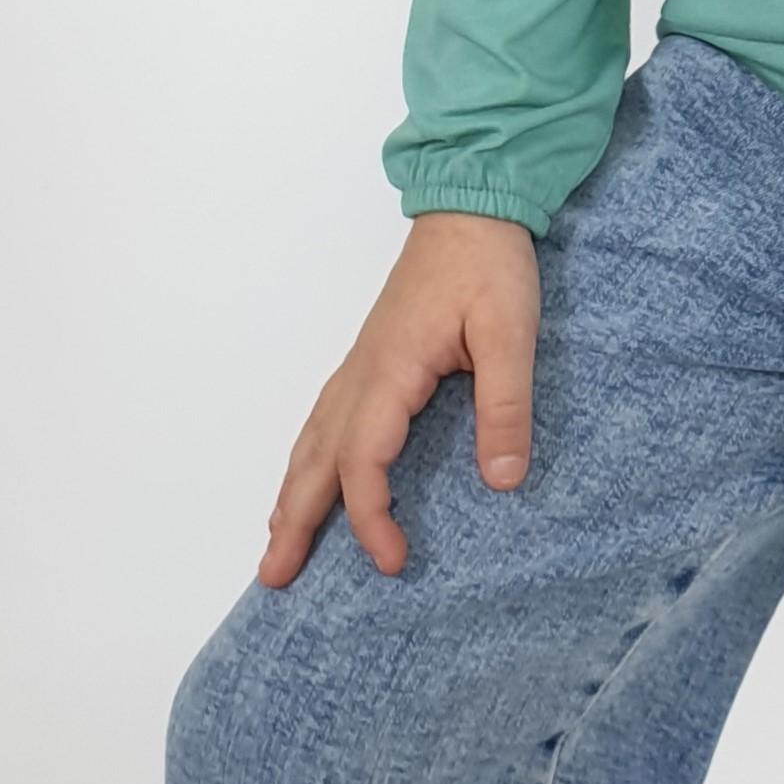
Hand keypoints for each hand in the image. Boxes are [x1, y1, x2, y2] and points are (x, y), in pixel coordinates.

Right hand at [257, 211, 538, 585]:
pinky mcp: (373, 356)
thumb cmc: (489, 264)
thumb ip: (505, 406)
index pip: (364, 461)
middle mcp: (363, 372)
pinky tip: (307, 474)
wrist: (470, 204)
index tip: (393, 562)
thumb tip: (501, 481)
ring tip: (274, 542)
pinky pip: (325, 417)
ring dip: (291, 492)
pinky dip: (307, 457)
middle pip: (315, 458)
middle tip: (272, 578)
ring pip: (312, 438)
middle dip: (293, 520)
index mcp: (391, 371)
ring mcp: (362, 363)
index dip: (371, 518)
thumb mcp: (510, 332)